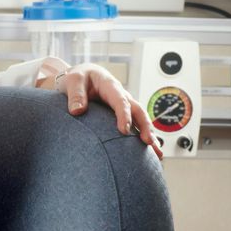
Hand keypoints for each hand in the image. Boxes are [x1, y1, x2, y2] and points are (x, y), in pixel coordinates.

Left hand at [43, 63, 163, 158]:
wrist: (82, 76)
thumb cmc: (78, 78)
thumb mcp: (73, 81)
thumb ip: (75, 95)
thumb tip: (77, 111)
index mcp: (110, 86)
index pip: (120, 101)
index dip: (124, 116)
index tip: (123, 131)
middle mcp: (122, 96)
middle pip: (138, 111)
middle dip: (145, 127)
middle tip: (148, 142)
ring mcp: (124, 106)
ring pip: (140, 120)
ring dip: (149, 135)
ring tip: (157, 153)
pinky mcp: (122, 114)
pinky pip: (135, 125)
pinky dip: (142, 137)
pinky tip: (149, 152)